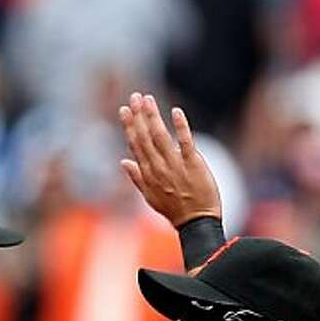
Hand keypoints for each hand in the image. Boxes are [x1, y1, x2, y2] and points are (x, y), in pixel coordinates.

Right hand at [119, 93, 220, 227]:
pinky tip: (175, 112)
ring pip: (161, 137)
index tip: (125, 109)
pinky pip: (186, 143)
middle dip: (139, 116)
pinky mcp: (193, 165)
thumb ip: (137, 178)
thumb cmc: (175, 211)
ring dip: (153, 116)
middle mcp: (159, 168)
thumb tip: (123, 161)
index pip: (136, 145)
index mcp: (148, 174)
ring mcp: (176, 166)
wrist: (196, 224)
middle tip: (135, 96)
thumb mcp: (151, 198)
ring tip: (148, 99)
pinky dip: (180, 127)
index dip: (130, 126)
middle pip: (146, 137)